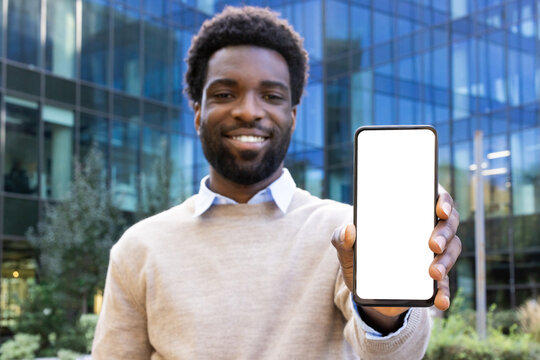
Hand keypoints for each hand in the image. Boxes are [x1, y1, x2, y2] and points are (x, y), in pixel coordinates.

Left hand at [331, 184, 460, 318]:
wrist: (364, 288)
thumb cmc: (359, 256)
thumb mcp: (346, 248)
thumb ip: (341, 238)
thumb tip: (349, 229)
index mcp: (409, 214)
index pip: (434, 198)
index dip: (443, 201)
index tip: (440, 208)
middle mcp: (427, 230)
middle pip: (448, 224)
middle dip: (444, 233)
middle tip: (433, 244)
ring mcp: (433, 254)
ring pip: (451, 251)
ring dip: (446, 261)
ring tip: (433, 273)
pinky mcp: (433, 279)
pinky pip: (444, 284)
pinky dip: (444, 292)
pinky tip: (441, 301)